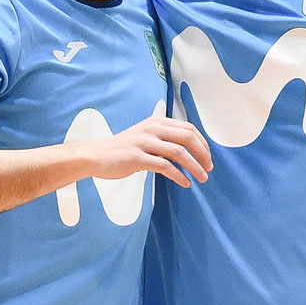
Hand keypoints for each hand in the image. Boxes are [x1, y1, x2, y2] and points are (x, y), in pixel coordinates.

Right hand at [85, 116, 211, 187]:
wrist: (96, 155)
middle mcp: (152, 128)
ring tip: (202, 178)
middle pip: (187, 138)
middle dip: (203, 154)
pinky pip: (165, 167)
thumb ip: (166, 138)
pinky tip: (185, 183)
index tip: (208, 157)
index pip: (189, 128)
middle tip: (209, 168)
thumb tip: (192, 149)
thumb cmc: (124, 149)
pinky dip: (179, 176)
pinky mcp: (137, 157)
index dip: (203, 143)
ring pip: (179, 152)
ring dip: (195, 167)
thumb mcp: (147, 136)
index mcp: (157, 121)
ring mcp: (144, 142)